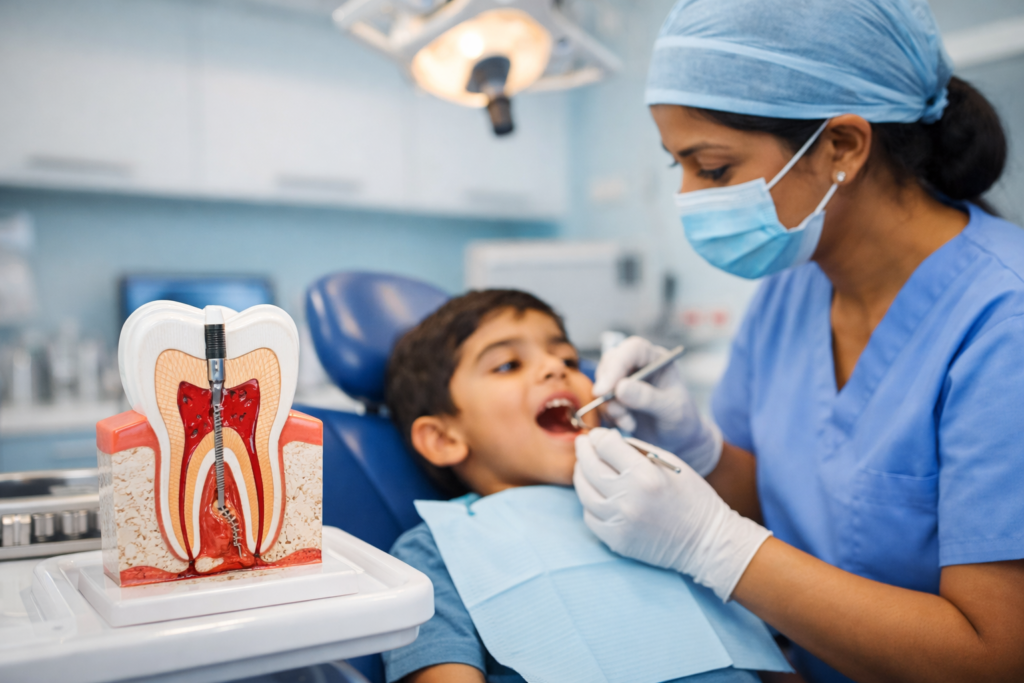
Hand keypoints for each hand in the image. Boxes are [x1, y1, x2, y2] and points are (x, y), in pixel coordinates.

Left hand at [574, 428, 770, 600]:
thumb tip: (605, 440)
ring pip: (584, 491)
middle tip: (583, 444)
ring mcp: (620, 522)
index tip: (598, 435)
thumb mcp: (670, 464)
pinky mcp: (616, 541)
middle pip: (589, 466)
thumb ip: (636, 449)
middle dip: (583, 450)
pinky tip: (596, 493)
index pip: (605, 446)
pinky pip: (590, 516)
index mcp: (645, 475)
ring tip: (584, 466)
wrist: (706, 542)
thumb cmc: (692, 497)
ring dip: (581, 474)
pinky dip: (590, 502)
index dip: (599, 437)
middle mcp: (628, 498)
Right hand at [593, 336, 722, 475]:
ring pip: (602, 383)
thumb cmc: (681, 420)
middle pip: (611, 362)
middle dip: (608, 386)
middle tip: (614, 409)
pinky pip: (601, 402)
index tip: (606, 388)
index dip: (618, 364)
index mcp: (656, 360)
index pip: (634, 349)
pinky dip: (611, 416)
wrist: (677, 441)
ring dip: (611, 406)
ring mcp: (624, 381)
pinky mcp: (615, 398)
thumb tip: (620, 387)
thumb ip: (647, 397)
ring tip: (630, 423)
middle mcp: (638, 366)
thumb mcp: (671, 409)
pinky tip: (628, 426)